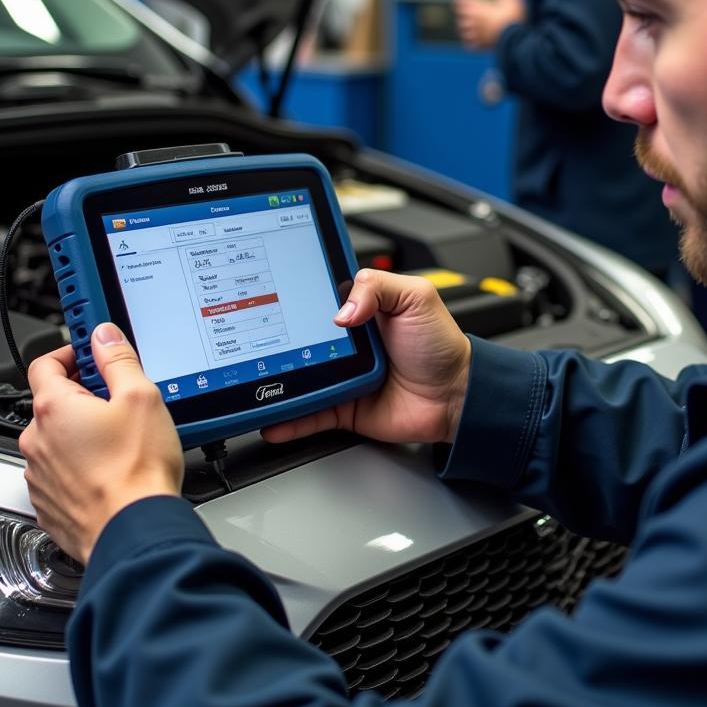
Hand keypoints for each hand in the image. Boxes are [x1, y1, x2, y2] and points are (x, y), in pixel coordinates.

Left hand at [19, 324, 183, 563]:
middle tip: (121, 400)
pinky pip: (62, 472)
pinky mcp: (50, 502)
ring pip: (59, 439)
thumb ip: (119, 360)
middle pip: (55, 403)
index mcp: (55, 408)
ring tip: (122, 441)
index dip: (71, 353)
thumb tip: (104, 336)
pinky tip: (114, 469)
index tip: (92, 354)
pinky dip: (82, 465)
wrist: (134, 529)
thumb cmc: (137, 470)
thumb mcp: (142, 397)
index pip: (46, 363)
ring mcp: (40, 474)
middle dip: (86, 396)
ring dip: (83, 433)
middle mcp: (37, 440)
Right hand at [261, 269, 471, 447]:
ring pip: (298, 378)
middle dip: (276, 340)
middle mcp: (345, 343)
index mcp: (360, 311)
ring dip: (275, 382)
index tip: (270, 294)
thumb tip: (341, 309)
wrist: (456, 395)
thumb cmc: (441, 346)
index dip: (295, 296)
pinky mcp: (344, 407)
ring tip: (250, 381)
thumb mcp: (416, 298)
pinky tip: (271, 418)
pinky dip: (290, 419)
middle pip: (299, 340)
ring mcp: (342, 376)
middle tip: (253, 341)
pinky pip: (311, 414)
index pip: (317, 299)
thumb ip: (378, 287)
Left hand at [454, 0, 525, 48]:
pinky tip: (472, 43)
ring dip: (465, 30)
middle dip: (462, 16)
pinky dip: (470, 44)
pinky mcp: (480, 45)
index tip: (461, 1)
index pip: (463, 2)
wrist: (514, 37)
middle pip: (460, 18)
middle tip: (464, 15)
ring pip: (463, 32)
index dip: (462, 1)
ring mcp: (476, 34)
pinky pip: (470, 45)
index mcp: (478, 8)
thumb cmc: (511, 17)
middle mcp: (473, 21)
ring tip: (466, 29)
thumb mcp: (511, 0)